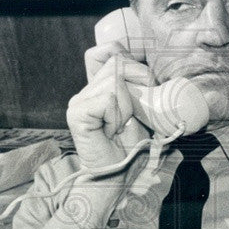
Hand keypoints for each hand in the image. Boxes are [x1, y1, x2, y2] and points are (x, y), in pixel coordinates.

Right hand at [67, 49, 153, 170]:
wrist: (120, 178)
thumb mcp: (145, 110)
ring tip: (121, 126)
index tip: (144, 86)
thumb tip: (151, 68)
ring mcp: (79, 100)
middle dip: (139, 83)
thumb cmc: (134, 148)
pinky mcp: (77, 112)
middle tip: (136, 114)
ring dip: (128, 105)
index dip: (130, 60)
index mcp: (100, 87)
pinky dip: (118, 114)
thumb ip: (142, 87)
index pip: (109, 50)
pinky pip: (109, 96)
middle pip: (118, 61)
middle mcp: (86, 90)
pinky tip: (112, 131)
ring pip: (115, 79)